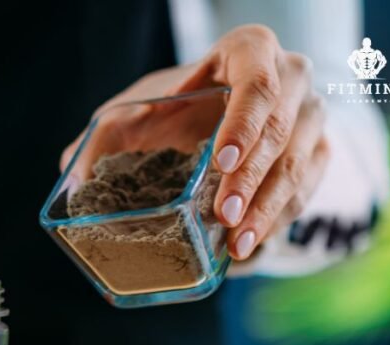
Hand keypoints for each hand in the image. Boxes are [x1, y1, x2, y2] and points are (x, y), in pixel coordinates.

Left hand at [61, 24, 328, 260]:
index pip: (258, 82)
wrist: (201, 120)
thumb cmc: (164, 113)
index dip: (243, 124)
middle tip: (223, 217)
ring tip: (236, 245)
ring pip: (299, 165)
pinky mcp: (316, 154)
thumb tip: (73, 181)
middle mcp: (291, 77)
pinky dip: (276, 221)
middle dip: (251, 181)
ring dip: (268, 210)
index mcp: (249, 51)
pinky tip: (246, 249)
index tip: (219, 164)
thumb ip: (97, 144)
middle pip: (281, 130)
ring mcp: (310, 116)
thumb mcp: (126, 118)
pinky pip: (307, 191)